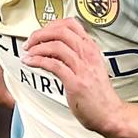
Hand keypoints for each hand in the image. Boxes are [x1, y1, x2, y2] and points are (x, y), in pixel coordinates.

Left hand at [23, 18, 126, 137]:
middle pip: (61, 31)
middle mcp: (87, 54)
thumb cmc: (98, 94)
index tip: (40, 32)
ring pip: (56, 45)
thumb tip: (53, 48)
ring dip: (37, 47)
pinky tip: (30, 62)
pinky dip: (37, 61)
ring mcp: (82, 67)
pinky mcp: (75, 82)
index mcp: (91, 48)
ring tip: (28, 53)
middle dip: (40, 34)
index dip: (51, 24)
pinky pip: (53, 65)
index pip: (71, 24)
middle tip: (30, 42)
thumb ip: (75, 55)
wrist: (109, 113)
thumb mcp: (89, 67)